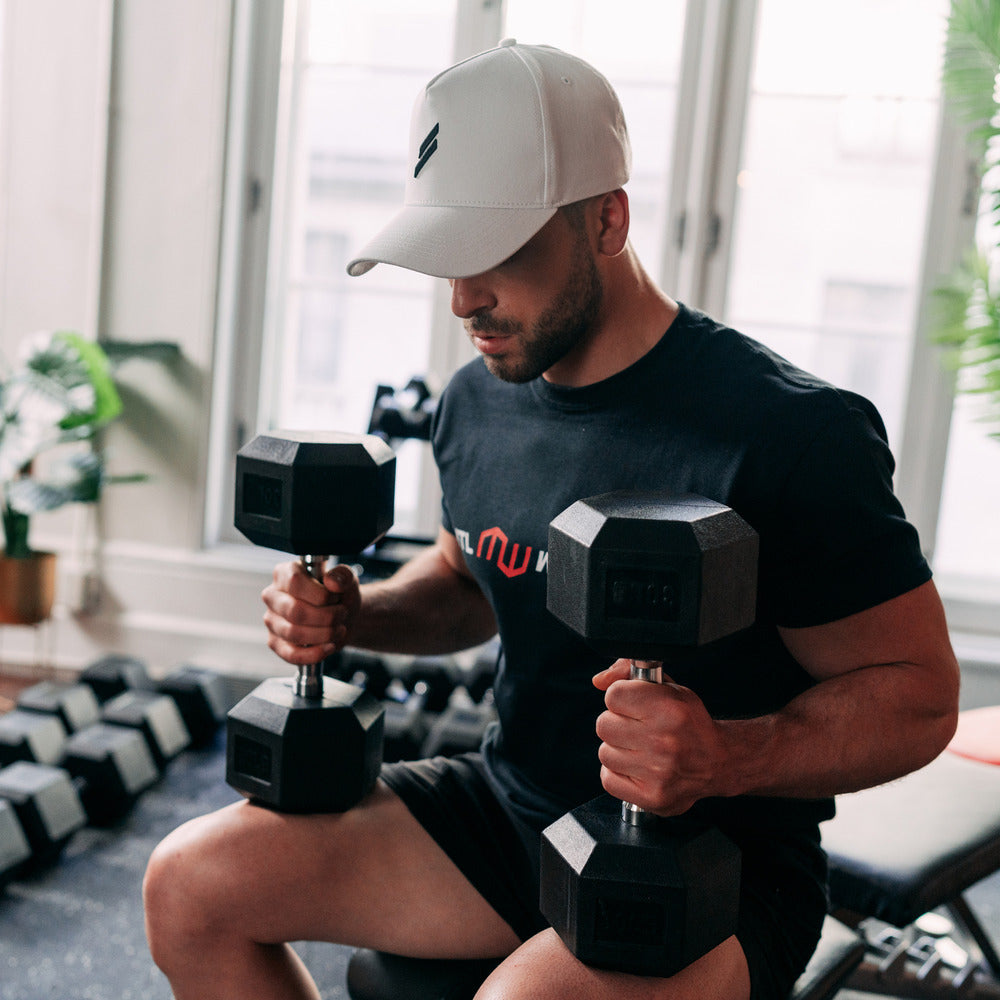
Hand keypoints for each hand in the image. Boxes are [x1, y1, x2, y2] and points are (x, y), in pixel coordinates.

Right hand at [261, 561, 360, 665]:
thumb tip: (332, 582)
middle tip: (341, 614)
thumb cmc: (339, 595)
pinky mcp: (275, 643)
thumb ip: (342, 575)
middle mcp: (273, 596)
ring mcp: (272, 620)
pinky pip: (291, 654)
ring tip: (338, 629)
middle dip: (326, 617)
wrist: (343, 617)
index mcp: (285, 573)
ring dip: (324, 634)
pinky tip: (329, 646)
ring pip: (294, 633)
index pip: (295, 582)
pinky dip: (315, 653)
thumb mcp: (347, 580)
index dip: (321, 594)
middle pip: (295, 611)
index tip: (335, 598)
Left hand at [592, 659, 723, 815]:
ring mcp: (657, 772)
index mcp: (669, 709)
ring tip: (638, 748)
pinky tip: (635, 766)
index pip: (613, 695)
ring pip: (604, 753)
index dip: (621, 697)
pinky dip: (617, 772)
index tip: (633, 703)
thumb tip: (598, 680)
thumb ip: (629, 673)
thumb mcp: (668, 688)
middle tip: (636, 726)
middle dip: (617, 723)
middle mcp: (663, 741)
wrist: (717, 762)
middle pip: (604, 725)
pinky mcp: (652, 797)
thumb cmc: (689, 722)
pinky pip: (608, 779)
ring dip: (617, 749)